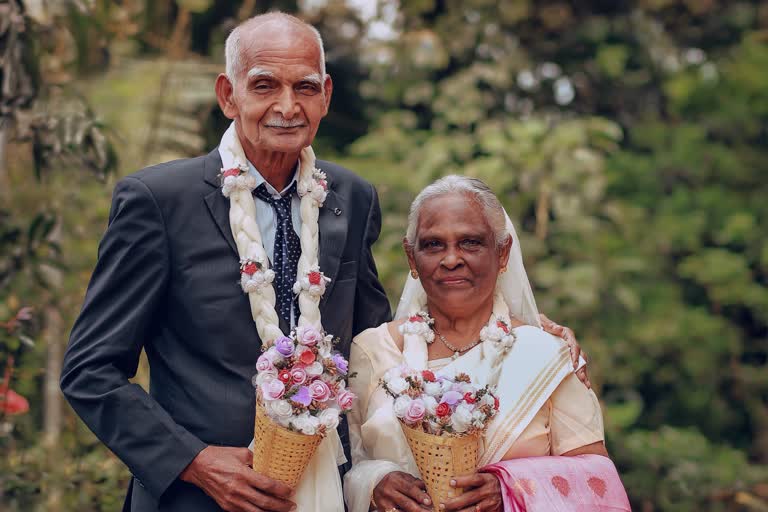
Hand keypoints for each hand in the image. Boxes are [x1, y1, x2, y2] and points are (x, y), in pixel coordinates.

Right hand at [180, 446, 294, 511]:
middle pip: (265, 502)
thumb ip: (257, 459)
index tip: (290, 492)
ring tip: (281, 511)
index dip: (281, 490)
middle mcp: (238, 490)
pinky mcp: (226, 506)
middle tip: (290, 505)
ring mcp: (232, 501)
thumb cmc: (218, 457)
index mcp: (242, 474)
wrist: (198, 466)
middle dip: (281, 505)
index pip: (267, 485)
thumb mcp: (241, 453)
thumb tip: (270, 465)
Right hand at [372, 471, 431, 511]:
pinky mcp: (382, 510)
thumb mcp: (403, 477)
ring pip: (401, 511)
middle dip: (419, 509)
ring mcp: (384, 503)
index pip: (409, 489)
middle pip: (406, 503)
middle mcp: (388, 491)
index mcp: (394, 480)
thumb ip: (415, 483)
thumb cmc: (394, 480)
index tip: (429, 501)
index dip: (420, 496)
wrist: (376, 483)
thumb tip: (427, 490)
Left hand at [441, 473, 501, 511]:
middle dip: (456, 502)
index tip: (450, 482)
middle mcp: (488, 491)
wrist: (507, 490)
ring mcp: (490, 503)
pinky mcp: (491, 511)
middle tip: (442, 503)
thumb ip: (472, 474)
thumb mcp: (484, 473)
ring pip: (474, 510)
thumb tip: (453, 471)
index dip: (463, 480)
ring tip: (446, 510)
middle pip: (471, 497)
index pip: (475, 479)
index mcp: (486, 479)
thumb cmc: (490, 479)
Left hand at [539, 313, 590, 388]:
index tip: (574, 365)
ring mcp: (570, 350)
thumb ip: (548, 325)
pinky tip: (585, 385)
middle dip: (582, 368)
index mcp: (566, 334)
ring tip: (586, 385)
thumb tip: (557, 328)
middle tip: (582, 379)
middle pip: (580, 356)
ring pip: (581, 362)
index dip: (575, 355)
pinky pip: (577, 366)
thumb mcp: (541, 323)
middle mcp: (571, 342)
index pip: (574, 345)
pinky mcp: (568, 357)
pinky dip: (581, 375)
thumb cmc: (538, 325)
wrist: (535, 327)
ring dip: (584, 373)